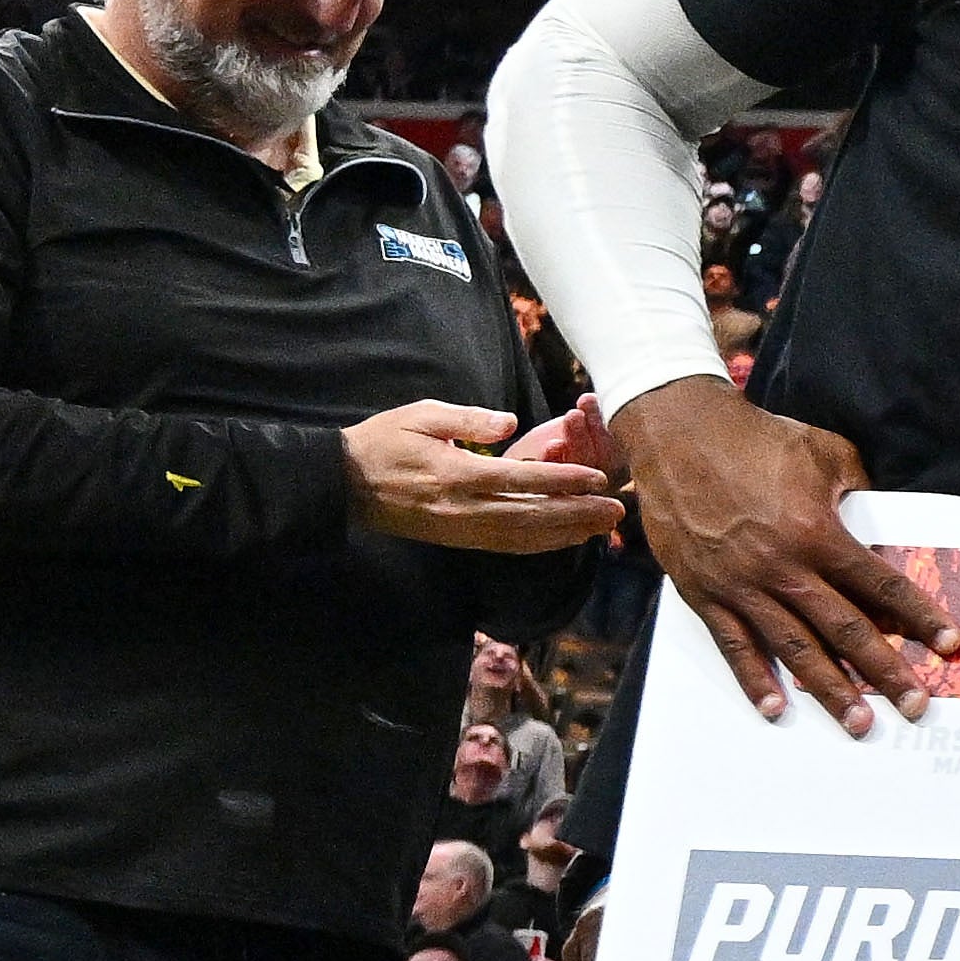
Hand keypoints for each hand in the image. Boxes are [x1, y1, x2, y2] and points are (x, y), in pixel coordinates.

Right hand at [341, 397, 622, 559]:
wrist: (342, 484)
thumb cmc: (383, 441)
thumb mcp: (420, 415)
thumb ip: (468, 419)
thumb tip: (511, 422)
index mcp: (454, 474)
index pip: (519, 480)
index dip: (561, 480)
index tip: (597, 478)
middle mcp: (461, 508)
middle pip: (531, 516)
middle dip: (578, 515)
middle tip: (616, 511)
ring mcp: (460, 529)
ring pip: (523, 537)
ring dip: (567, 534)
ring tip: (603, 527)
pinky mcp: (458, 539)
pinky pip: (507, 545)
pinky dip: (541, 543)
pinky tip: (566, 538)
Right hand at [616, 376, 957, 731]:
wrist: (676, 431)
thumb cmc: (757, 437)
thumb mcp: (825, 452)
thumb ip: (860, 489)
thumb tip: (882, 520)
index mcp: (818, 533)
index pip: (880, 586)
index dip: (920, 617)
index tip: (949, 644)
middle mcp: (782, 566)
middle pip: (845, 629)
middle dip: (885, 672)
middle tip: (917, 707)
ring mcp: (741, 584)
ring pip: (794, 648)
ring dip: (830, 690)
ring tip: (859, 725)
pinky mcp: (703, 592)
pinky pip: (734, 644)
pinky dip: (754, 679)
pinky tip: (776, 708)